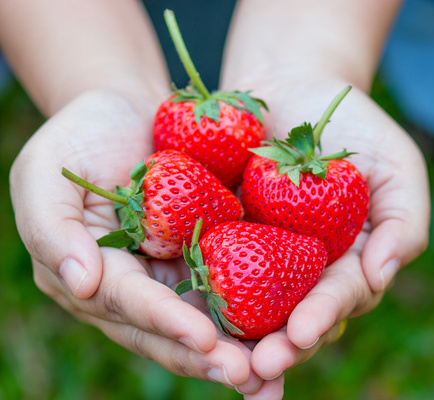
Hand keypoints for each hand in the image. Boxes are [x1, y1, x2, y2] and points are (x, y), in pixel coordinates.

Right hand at [9, 89, 265, 393]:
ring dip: (239, 352)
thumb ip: (51, 228)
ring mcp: (172, 275)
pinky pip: (231, 289)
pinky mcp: (206, 256)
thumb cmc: (82, 135)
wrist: (129, 111)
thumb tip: (80, 285)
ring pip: (206, 323)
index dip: (167, 324)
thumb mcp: (45, 172)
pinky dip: (257, 312)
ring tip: (275, 374)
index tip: (206, 341)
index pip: (132, 306)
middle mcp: (135, 287)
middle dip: (210, 358)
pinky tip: (291, 330)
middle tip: (252, 379)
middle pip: (172, 332)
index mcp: (93, 276)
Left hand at [231, 76, 429, 398]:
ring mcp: (264, 257)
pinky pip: (211, 268)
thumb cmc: (355, 128)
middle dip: (277, 346)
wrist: (295, 87)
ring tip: (218, 359)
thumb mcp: (396, 167)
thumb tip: (383, 274)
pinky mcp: (224, 239)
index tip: (300, 333)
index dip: (322, 317)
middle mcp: (305, 271)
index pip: (339, 297)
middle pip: (293, 317)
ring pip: (251, 307)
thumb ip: (403, 222)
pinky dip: (200, 294)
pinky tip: (182, 316)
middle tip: (257, 368)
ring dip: (236, 338)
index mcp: (348, 263)